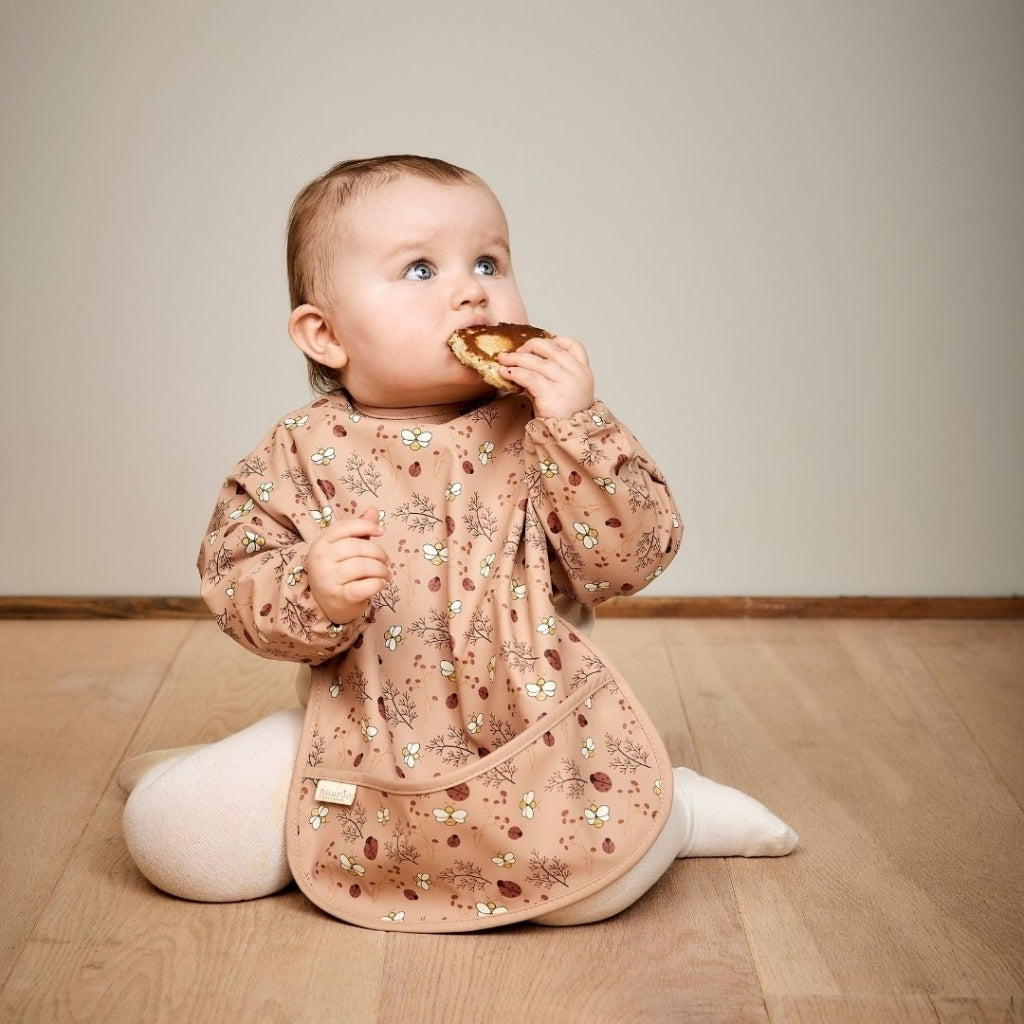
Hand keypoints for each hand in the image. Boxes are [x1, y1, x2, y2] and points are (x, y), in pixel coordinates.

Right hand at [306, 507, 389, 623]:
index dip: (367, 526)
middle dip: (378, 552)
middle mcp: (320, 560)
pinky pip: (363, 587)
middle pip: (357, 547)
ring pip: (362, 566)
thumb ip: (359, 530)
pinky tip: (381, 583)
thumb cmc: (339, 572)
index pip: (345, 527)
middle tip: (386, 561)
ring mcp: (327, 579)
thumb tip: (373, 510)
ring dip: (381, 569)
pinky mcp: (338, 597)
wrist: (327, 605)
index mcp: (321, 543)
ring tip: (386, 573)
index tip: (381, 531)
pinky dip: (377, 584)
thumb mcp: (345, 548)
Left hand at [497, 335, 594, 419]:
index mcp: (583, 371)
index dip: (555, 341)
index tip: (539, 346)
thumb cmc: (564, 416)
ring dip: (516, 359)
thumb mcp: (563, 391)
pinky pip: (529, 377)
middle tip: (515, 353)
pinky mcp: (552, 394)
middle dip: (529, 347)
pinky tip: (506, 374)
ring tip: (503, 361)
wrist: (568, 438)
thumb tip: (523, 364)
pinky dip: (515, 372)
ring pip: (537, 362)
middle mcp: (577, 374)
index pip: (573, 345)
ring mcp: (566, 383)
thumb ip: (549, 375)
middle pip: (551, 349)